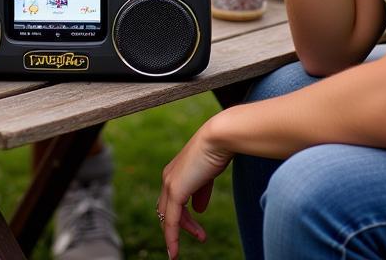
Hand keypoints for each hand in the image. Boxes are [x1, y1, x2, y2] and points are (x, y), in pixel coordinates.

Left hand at [157, 121, 232, 259]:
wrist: (218, 138)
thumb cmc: (217, 151)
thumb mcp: (207, 174)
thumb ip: (201, 191)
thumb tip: (199, 209)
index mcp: (175, 171)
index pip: (172, 200)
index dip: (183, 216)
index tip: (195, 229)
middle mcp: (168, 177)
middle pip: (167, 210)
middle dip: (182, 226)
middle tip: (200, 236)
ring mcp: (170, 184)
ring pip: (168, 218)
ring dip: (179, 234)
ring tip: (200, 240)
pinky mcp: (175, 191)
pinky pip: (171, 221)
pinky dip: (171, 238)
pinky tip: (174, 252)